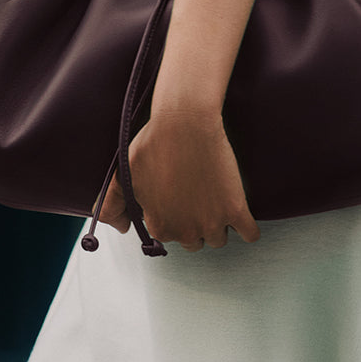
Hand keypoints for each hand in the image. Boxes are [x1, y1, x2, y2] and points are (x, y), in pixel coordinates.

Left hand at [99, 108, 259, 251]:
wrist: (185, 120)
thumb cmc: (153, 143)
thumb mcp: (121, 176)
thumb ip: (110, 207)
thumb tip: (124, 229)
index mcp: (159, 226)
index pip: (169, 236)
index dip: (173, 216)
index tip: (177, 197)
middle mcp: (185, 231)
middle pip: (195, 241)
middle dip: (194, 222)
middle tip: (195, 194)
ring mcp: (212, 223)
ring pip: (219, 238)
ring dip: (218, 223)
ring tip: (214, 196)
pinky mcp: (236, 210)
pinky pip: (250, 235)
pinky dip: (248, 229)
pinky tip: (240, 215)